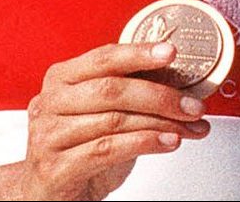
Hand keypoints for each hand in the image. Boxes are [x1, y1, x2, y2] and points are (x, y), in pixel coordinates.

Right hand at [22, 41, 209, 200]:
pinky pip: (107, 149)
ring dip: (160, 123)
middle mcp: (51, 102)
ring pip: (114, 120)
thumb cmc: (79, 148)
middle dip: (159, 95)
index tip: (171, 53)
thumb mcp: (102, 114)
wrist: (47, 195)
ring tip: (188, 126)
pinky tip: (168, 142)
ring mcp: (48, 135)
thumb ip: (128, 92)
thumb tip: (177, 80)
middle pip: (111, 89)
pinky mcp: (54, 168)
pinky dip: (144, 143)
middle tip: (192, 104)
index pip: (104, 57)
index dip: (139, 53)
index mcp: (62, 78)